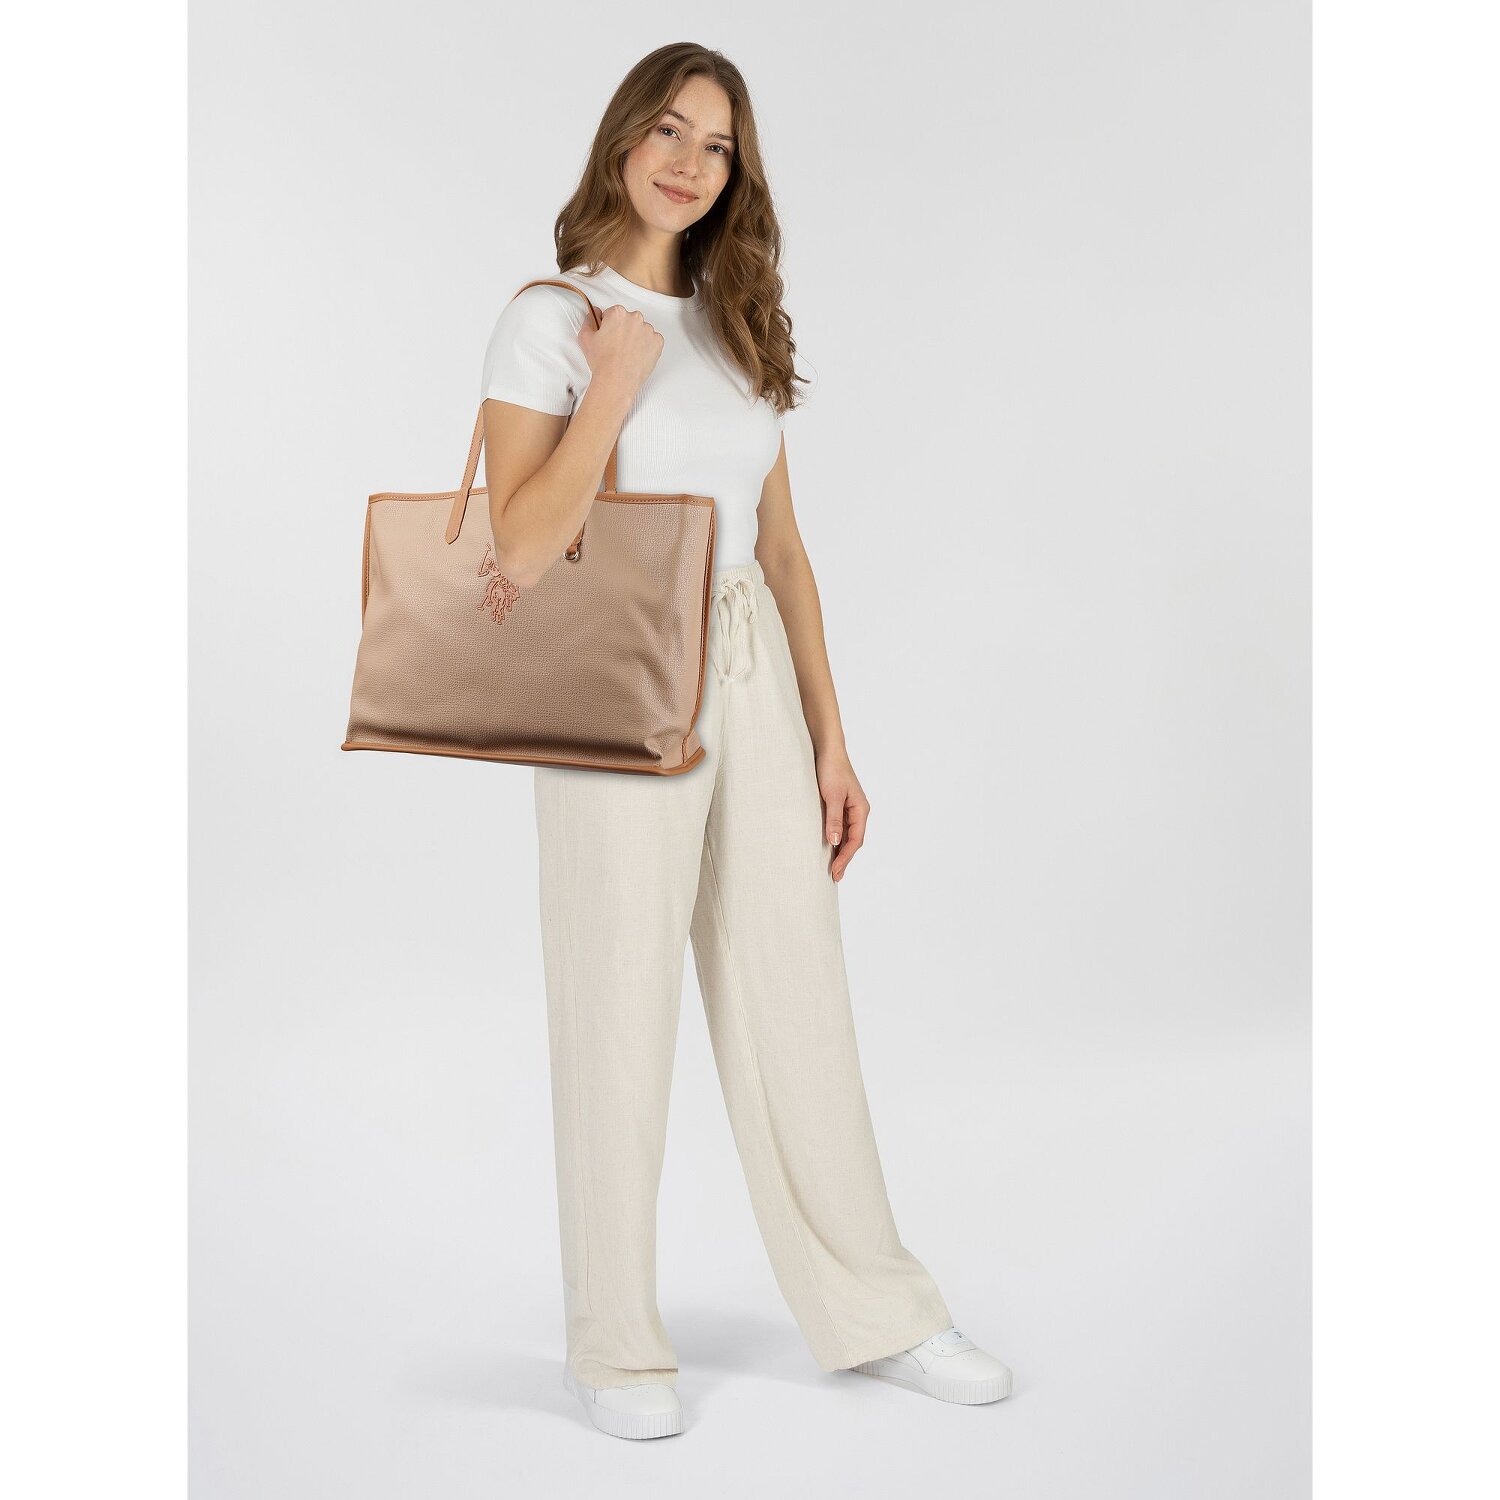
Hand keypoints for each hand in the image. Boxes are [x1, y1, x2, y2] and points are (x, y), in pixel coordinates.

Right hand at [578, 303, 662, 399]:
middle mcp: (635, 318)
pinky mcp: (658, 342)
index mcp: (617, 313)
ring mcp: (648, 330)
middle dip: (623, 330)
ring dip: (636, 338)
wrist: (617, 380)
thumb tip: (594, 313)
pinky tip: (637, 356)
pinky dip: (647, 347)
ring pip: (642, 330)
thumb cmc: (602, 361)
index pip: (613, 314)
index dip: (609, 326)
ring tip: (627, 353)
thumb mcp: (585, 337)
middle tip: (617, 346)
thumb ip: (589, 320)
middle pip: (629, 320)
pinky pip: (653, 340)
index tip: (608, 336)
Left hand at [816, 747, 868, 881]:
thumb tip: (836, 843)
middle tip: (834, 877)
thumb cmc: (831, 769)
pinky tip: (829, 847)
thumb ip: (834, 819)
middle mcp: (858, 810)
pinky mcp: (839, 805)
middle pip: (853, 840)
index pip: (856, 840)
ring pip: (847, 835)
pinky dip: (836, 840)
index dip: (846, 858)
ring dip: (841, 851)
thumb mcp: (832, 796)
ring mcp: (849, 808)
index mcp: (861, 809)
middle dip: (845, 859)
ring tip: (832, 868)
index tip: (835, 872)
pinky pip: (840, 827)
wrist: (827, 749)